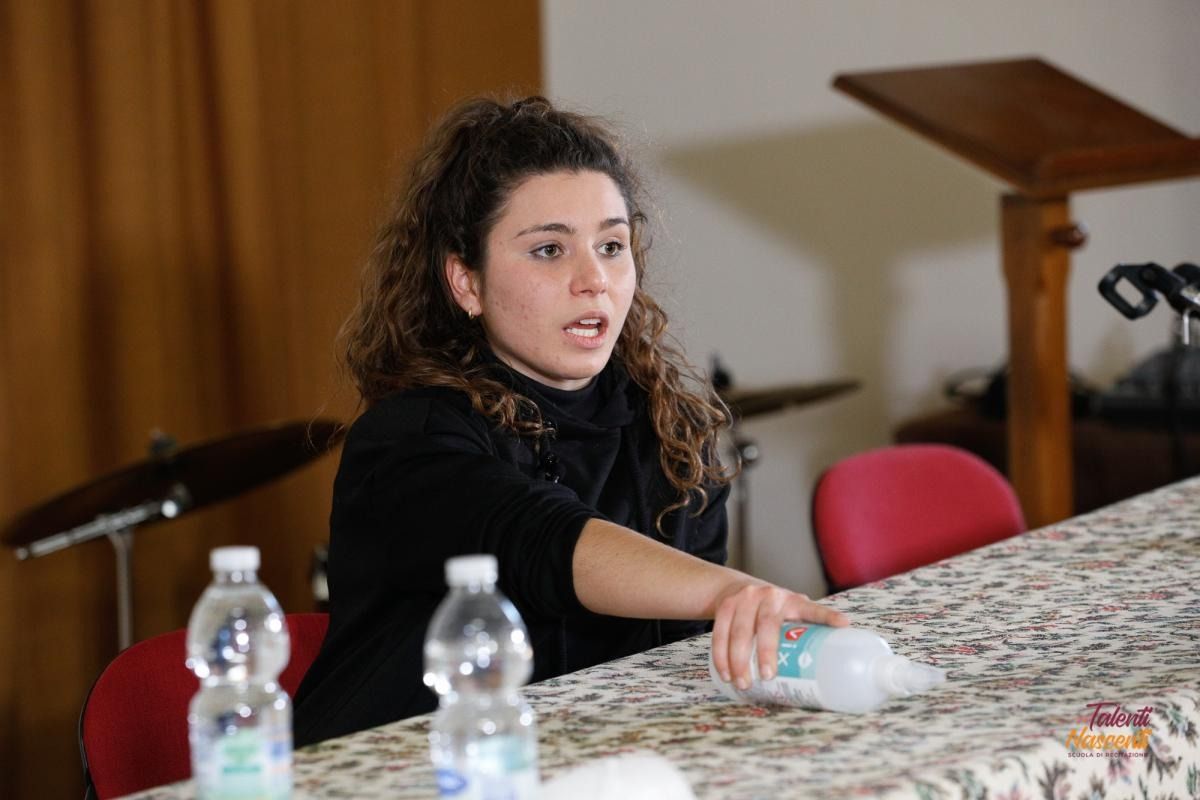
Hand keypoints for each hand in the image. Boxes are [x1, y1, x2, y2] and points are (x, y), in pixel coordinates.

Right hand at [710, 582, 848, 689]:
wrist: (736, 588)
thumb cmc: (771, 612)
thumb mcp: (789, 614)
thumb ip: (802, 632)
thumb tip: (825, 672)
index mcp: (792, 600)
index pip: (812, 610)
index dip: (827, 617)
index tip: (843, 625)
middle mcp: (769, 596)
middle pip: (767, 625)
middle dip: (766, 652)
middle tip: (767, 677)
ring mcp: (745, 599)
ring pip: (740, 631)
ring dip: (739, 660)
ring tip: (743, 683)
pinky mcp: (726, 605)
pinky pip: (720, 632)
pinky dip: (721, 656)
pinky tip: (725, 673)